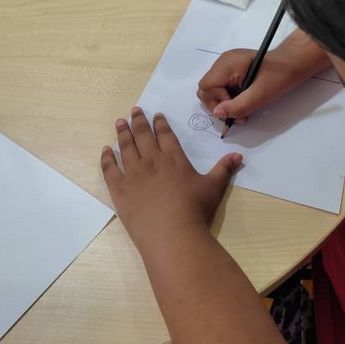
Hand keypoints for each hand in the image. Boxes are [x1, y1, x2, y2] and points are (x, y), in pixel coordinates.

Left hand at [101, 107, 242, 249]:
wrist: (171, 233)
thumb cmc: (194, 209)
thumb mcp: (213, 187)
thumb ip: (223, 169)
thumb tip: (238, 155)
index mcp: (173, 157)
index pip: (165, 134)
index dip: (160, 123)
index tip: (156, 115)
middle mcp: (151, 160)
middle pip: (142, 135)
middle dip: (138, 120)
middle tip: (134, 110)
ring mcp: (133, 173)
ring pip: (125, 147)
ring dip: (122, 133)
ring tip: (119, 123)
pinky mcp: (119, 188)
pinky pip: (109, 168)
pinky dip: (106, 157)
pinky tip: (105, 150)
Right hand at [197, 29, 331, 123]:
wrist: (293, 63)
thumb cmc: (280, 76)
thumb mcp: (261, 95)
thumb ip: (238, 106)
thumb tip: (217, 113)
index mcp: (228, 63)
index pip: (207, 87)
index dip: (218, 102)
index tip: (237, 111)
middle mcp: (223, 62)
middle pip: (206, 89)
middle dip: (219, 105)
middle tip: (239, 115)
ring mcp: (226, 66)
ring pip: (212, 90)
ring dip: (224, 104)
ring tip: (243, 109)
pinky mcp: (231, 71)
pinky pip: (221, 88)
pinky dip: (229, 98)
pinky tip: (243, 101)